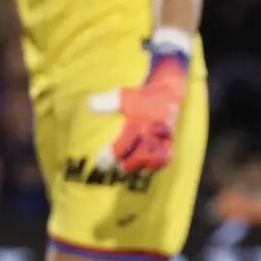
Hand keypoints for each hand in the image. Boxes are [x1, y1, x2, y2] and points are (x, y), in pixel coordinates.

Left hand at [88, 50, 187, 174]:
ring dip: (142, 166)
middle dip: (129, 164)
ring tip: (128, 169)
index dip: (113, 153)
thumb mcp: (123, 95)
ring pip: (157, 158)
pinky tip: (145, 168)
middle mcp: (154, 131)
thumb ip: (107, 101)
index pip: (126, 141)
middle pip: (143, 154)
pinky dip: (157, 166)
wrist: (168, 92)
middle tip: (116, 168)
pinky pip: (167, 158)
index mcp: (140, 120)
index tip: (101, 161)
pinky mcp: (171, 142)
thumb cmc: (141, 97)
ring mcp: (164, 137)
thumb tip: (89, 104)